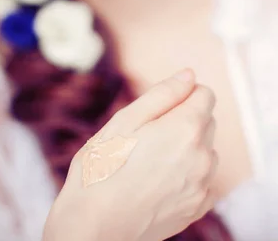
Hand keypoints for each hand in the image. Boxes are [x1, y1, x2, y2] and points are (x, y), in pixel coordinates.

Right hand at [43, 70, 216, 240]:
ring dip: (187, 147)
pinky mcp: (197, 208)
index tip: (156, 110)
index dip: (180, 94)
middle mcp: (203, 157)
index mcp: (186, 129)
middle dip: (183, 119)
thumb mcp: (125, 120)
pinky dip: (187, 174)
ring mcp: (202, 186)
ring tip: (150, 160)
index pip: (204, 94)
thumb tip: (189, 74)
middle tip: (146, 135)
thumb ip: (163, 93)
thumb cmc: (102, 169)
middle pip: (206, 120)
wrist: (94, 227)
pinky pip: (203, 179)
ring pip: (205, 150)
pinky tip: (159, 180)